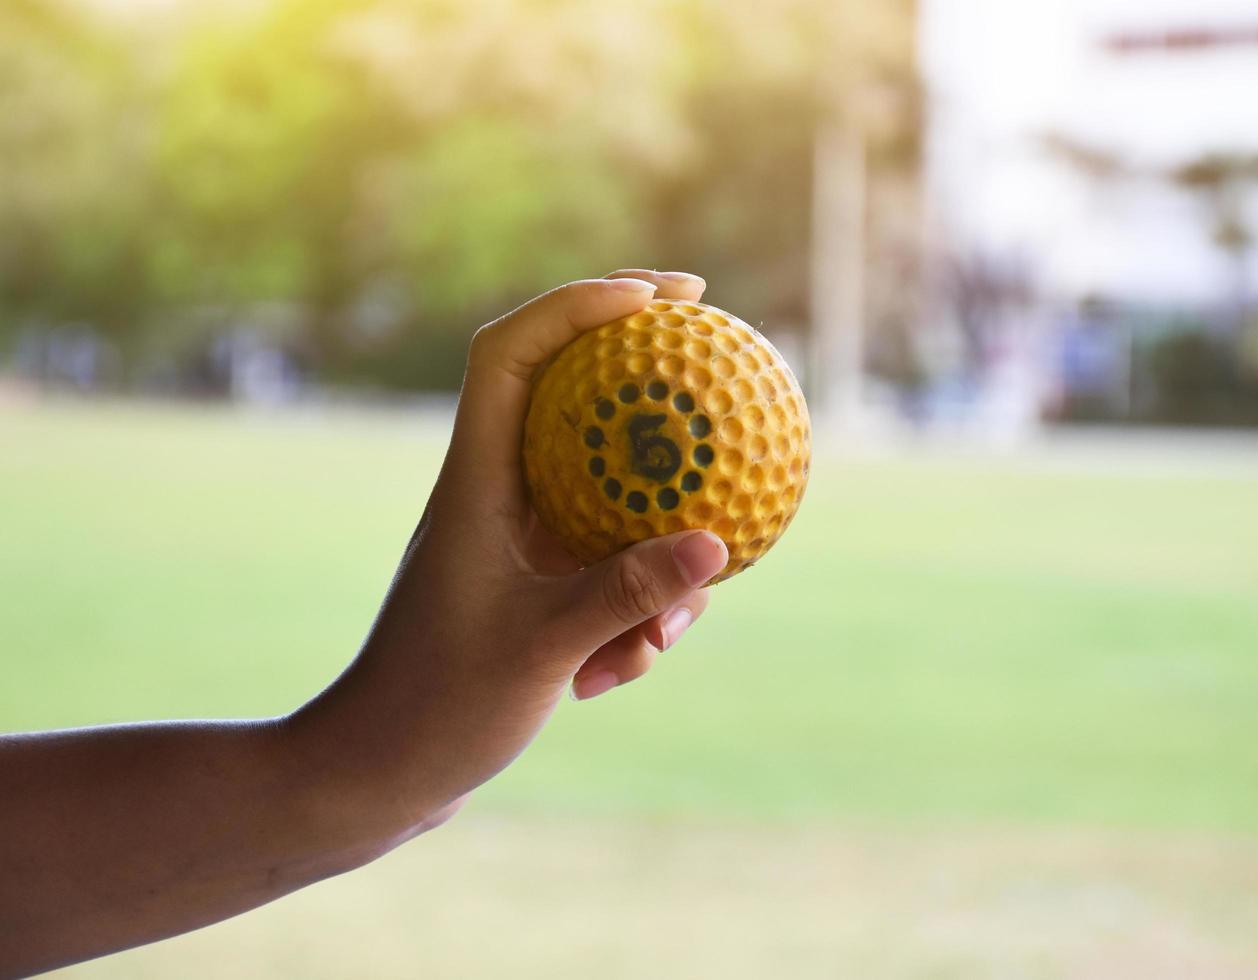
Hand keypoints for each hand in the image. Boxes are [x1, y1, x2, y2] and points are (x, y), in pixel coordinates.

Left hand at [288, 270, 728, 838]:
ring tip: (660, 637)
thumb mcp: (541, 648)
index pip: (511, 354)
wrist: (378, 775)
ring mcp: (522, 540)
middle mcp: (498, 495)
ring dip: (653, 556)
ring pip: (611, 497)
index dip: (576, 305)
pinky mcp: (538, 585)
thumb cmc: (436, 708)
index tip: (655, 298)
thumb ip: (626, 593)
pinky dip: (634, 610)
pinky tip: (621, 673)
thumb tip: (717, 543)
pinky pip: (611, 563)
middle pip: (572, 397)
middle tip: (719, 348)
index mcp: (475, 482)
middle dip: (645, 372)